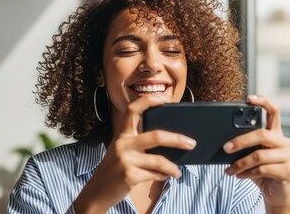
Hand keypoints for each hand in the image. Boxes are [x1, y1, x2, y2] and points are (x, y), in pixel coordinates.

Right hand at [74, 95, 195, 212]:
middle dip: (177, 139)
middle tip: (192, 143)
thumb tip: (170, 143)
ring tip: (178, 172)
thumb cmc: (115, 169)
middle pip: (156, 136)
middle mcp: (123, 144)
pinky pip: (155, 174)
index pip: (133, 111)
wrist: (97, 191)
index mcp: (122, 134)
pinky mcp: (129, 176)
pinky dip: (162, 177)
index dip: (148, 101)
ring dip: (173, 167)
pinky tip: (164, 178)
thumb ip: (139, 144)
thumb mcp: (123, 151)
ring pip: (159, 160)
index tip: (163, 98)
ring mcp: (125, 160)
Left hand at [223, 95, 289, 212]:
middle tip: (225, 148)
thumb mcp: (251, 155)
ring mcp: (288, 157)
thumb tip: (224, 142)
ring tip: (229, 169)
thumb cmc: (260, 171)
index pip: (274, 112)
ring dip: (240, 163)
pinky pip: (262, 170)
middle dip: (240, 141)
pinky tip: (239, 175)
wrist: (275, 193)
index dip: (263, 102)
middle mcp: (284, 142)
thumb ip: (245, 145)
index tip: (249, 98)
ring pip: (259, 155)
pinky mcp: (287, 172)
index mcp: (276, 134)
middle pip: (261, 134)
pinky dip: (246, 173)